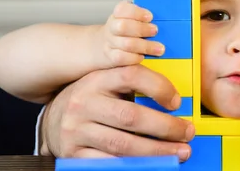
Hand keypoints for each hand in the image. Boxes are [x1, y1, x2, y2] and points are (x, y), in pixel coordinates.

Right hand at [39, 64, 194, 159]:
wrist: (52, 120)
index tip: (177, 102)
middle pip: (131, 116)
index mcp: (97, 79)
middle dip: (165, 127)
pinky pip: (108, 164)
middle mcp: (84, 103)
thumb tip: (174, 101)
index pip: (132, 76)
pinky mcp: (73, 155)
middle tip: (187, 132)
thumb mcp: (107, 83)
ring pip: (123, 145)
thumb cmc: (91, 99)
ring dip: (156, 151)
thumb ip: (134, 85)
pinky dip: (134, 166)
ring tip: (178, 152)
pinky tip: (152, 164)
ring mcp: (76, 131)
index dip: (159, 87)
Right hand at [95, 0, 164, 67]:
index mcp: (118, 14)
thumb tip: (166, 19)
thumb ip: (145, 18)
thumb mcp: (132, 19)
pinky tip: (143, 56)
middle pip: (123, 27)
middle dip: (142, 29)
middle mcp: (113, 27)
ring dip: (145, 46)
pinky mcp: (111, 57)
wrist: (105, 45)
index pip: (122, 9)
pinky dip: (134, 57)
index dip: (137, 13)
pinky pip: (122, 57)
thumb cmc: (126, 31)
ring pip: (126, 44)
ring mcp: (110, 42)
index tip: (150, 17)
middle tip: (156, 31)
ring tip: (160, 48)